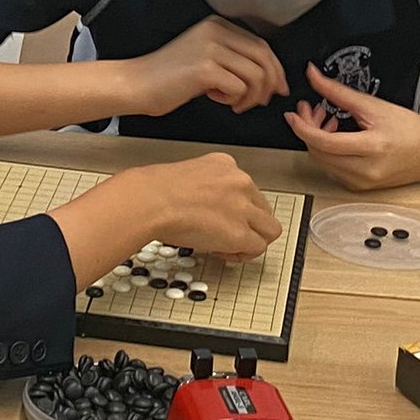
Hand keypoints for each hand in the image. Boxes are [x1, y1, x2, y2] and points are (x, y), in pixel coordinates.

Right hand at [128, 16, 289, 116]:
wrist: (136, 84)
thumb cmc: (167, 77)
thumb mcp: (203, 57)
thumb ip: (232, 60)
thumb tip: (267, 77)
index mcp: (217, 25)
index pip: (261, 45)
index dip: (275, 69)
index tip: (277, 87)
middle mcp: (215, 31)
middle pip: (264, 57)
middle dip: (269, 84)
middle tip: (261, 101)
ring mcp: (210, 48)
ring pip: (256, 75)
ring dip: (250, 96)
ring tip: (234, 103)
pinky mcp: (205, 69)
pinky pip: (239, 88)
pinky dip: (234, 100)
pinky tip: (217, 100)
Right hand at [129, 152, 282, 259]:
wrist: (150, 201)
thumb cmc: (156, 191)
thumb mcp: (186, 175)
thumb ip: (204, 188)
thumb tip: (203, 209)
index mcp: (225, 164)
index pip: (247, 189)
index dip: (237, 209)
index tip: (224, 218)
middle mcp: (239, 182)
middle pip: (263, 209)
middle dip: (250, 225)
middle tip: (231, 236)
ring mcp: (243, 207)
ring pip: (269, 229)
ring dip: (253, 240)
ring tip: (232, 247)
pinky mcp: (240, 231)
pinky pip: (258, 247)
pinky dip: (244, 254)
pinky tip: (226, 253)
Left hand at [283, 62, 419, 189]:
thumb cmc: (411, 130)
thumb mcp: (373, 106)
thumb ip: (338, 92)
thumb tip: (314, 77)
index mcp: (371, 148)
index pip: (324, 142)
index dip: (302, 127)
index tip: (293, 114)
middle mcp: (364, 170)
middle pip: (318, 152)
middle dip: (308, 129)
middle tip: (311, 110)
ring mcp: (361, 182)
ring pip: (322, 162)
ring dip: (316, 140)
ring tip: (326, 120)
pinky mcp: (359, 187)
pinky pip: (332, 169)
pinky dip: (327, 152)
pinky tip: (336, 137)